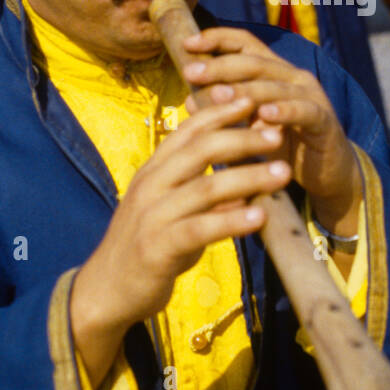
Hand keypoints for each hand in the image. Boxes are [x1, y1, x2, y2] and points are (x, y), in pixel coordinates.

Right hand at [70, 96, 288, 384]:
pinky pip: (200, 228)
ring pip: (205, 187)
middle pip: (200, 149)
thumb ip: (206, 196)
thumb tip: (247, 186)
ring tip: (283, 173)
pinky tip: (260, 217)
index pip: (189, 130)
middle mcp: (151, 185)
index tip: (253, 99)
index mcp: (154, 170)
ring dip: (248, 177)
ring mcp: (153, 215)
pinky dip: (232, 220)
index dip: (221, 112)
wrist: (106, 290)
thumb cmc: (146, 246)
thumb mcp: (174, 212)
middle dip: (242, 138)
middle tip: (278, 134)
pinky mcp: (157, 247)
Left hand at [180, 26, 360, 233]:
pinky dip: (284, 111)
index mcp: (273, 72)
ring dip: (245, 90)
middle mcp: (292, 77)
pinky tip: (265, 115)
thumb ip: (223, 113)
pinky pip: (304, 110)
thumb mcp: (249, 127)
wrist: (328, 172)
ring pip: (275, 85)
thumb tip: (190, 99)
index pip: (244, 44)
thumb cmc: (285, 145)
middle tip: (191, 73)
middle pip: (253, 62)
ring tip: (218, 95)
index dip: (217, 39)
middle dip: (220, 65)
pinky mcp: (324, 119)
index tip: (187, 43)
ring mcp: (310, 96)